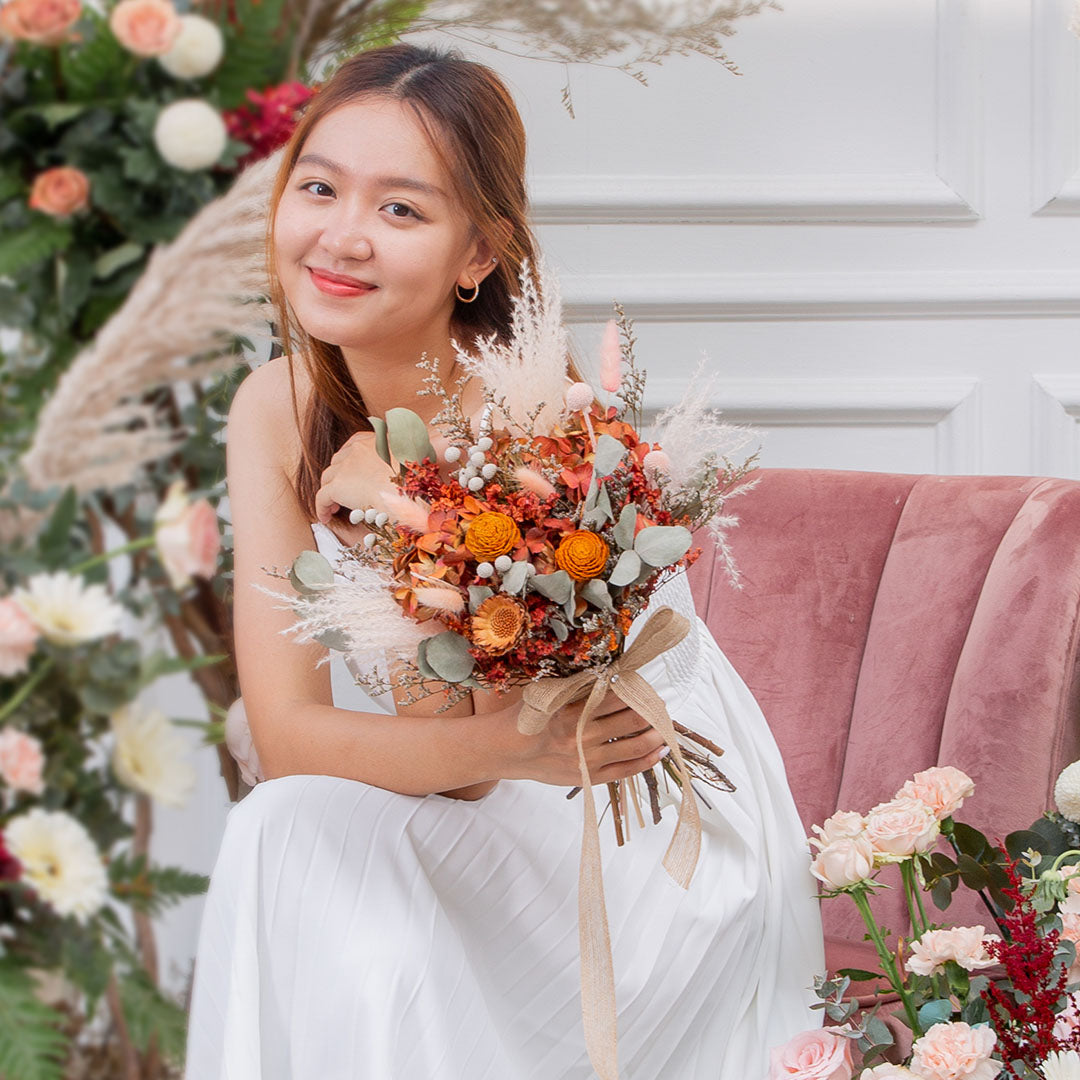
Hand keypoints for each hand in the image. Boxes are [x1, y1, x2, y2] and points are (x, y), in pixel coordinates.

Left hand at [315, 426, 457, 525]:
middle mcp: (358, 448)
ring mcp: (346, 466)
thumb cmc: (429, 469)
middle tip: (344, 491)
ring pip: (328, 477)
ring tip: (334, 504)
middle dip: (339, 474)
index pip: (356, 443)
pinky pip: (321, 496)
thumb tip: (478, 426)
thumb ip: (445, 442)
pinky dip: (321, 506)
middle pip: (339, 460)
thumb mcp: (438, 449)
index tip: (354, 469)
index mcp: (378, 439)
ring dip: (330, 490)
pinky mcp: (338, 486)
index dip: (353, 458)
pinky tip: (325, 516)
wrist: (415, 484)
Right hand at [505, 689, 668, 787]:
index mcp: (574, 709)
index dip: (637, 687)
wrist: (504, 751)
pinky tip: (660, 751)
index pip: (618, 695)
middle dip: (653, 709)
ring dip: (657, 734)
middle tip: (662, 703)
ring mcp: (588, 759)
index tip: (645, 683)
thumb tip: (609, 671)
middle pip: (633, 718)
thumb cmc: (525, 718)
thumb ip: (576, 684)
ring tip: (667, 725)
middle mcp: (584, 734)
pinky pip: (626, 770)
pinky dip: (647, 760)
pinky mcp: (588, 777)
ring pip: (636, 745)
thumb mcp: (547, 693)